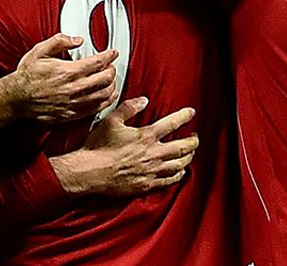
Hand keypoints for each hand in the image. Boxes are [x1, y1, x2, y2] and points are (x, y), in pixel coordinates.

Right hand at [10, 33, 118, 122]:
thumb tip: (77, 40)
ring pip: (104, 95)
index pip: (98, 62)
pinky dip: (106, 101)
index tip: (113, 53)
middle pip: (105, 79)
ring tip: (112, 80)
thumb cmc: (27, 75)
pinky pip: (96, 108)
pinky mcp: (73, 114)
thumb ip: (59, 41)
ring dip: (112, 85)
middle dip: (112, 70)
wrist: (17, 98)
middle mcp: (74, 88)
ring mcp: (75, 102)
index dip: (109, 56)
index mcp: (68, 71)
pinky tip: (108, 96)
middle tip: (111, 65)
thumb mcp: (40, 51)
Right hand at [49, 98, 197, 196]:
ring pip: (179, 165)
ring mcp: (151, 171)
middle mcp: (152, 154)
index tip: (191, 112)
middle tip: (196, 137)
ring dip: (188, 158)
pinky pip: (169, 181)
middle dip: (193, 141)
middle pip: (182, 147)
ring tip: (191, 153)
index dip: (184, 116)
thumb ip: (129, 108)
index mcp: (145, 136)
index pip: (172, 124)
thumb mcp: (111, 120)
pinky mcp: (147, 184)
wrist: (90, 172)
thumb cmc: (98, 146)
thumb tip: (144, 100)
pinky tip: (180, 171)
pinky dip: (178, 175)